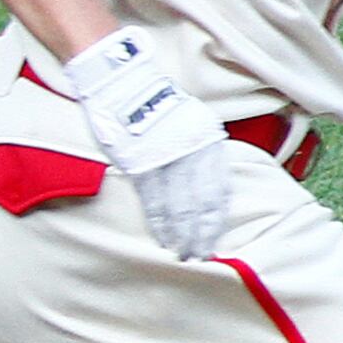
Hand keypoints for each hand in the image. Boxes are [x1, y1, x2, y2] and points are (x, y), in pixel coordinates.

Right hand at [63, 25, 234, 260]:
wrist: (126, 86)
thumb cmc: (161, 107)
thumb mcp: (195, 125)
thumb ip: (203, 156)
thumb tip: (209, 191)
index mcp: (207, 145)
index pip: (216, 194)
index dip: (214, 222)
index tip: (212, 241)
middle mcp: (190, 155)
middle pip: (197, 206)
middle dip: (197, 235)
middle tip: (197, 256)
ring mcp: (163, 161)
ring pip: (175, 207)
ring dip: (178, 234)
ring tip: (180, 252)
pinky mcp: (139, 165)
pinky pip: (152, 201)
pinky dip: (158, 222)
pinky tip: (162, 236)